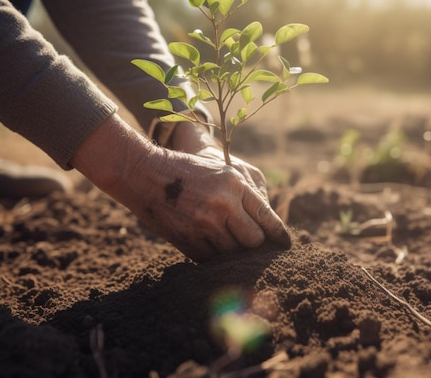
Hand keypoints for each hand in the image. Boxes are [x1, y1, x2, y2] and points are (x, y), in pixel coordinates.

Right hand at [71, 114, 290, 261]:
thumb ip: (246, 194)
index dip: (278, 234)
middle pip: (254, 240)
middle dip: (254, 244)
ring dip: (233, 251)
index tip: (285, 244)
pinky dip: (213, 255)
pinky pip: (212, 259)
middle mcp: (223, 205)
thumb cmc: (187, 171)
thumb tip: (266, 226)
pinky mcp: (188, 241)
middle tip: (251, 243)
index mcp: (234, 184)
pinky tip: (210, 245)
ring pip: (233, 253)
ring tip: (227, 242)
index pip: (267, 216)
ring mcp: (205, 225)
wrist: (145, 174)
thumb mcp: (221, 172)